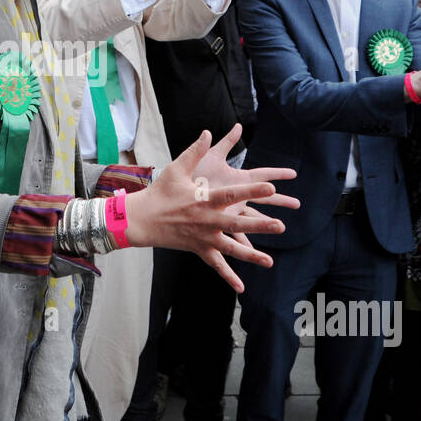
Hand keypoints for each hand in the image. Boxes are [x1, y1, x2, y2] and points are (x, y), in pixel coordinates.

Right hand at [125, 125, 298, 292]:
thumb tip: (208, 132)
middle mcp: (206, 220)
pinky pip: (216, 265)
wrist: (141, 219)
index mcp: (203, 199)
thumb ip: (195, 151)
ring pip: (230, 249)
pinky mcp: (199, 249)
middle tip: (280, 226)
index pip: (232, 194)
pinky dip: (228, 277)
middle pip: (236, 223)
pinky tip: (242, 288)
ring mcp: (203, 237)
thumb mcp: (176, 169)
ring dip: (250, 255)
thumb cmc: (159, 193)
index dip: (251, 190)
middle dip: (259, 226)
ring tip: (269, 261)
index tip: (271, 186)